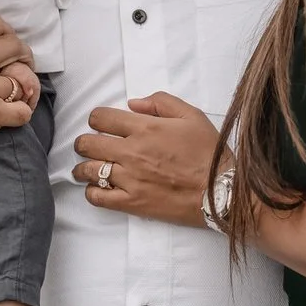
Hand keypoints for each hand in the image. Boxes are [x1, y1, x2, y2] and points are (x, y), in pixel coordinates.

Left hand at [69, 92, 222, 227]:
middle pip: (87, 143)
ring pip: (88, 170)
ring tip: (89, 168)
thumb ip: (161, 102)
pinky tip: (98, 189)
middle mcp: (131, 152)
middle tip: (91, 146)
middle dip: (85, 142)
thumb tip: (133, 103)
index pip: (100, 118)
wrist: (221, 191)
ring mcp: (129, 179)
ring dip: (83, 167)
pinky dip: (91, 192)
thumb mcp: (192, 115)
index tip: (102, 125)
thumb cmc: (209, 153)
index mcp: (145, 127)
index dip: (97, 119)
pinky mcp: (132, 203)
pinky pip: (97, 198)